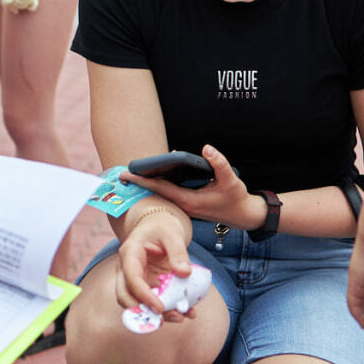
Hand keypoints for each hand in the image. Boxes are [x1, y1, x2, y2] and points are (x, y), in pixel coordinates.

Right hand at [116, 207, 192, 317]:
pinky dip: (167, 309)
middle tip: (167, 319)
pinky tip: (186, 312)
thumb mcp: (172, 233)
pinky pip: (152, 301)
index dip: (144, 296)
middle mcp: (127, 269)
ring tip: (181, 316)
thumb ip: (178, 252)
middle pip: (125, 296)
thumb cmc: (161, 226)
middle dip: (144, 311)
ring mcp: (135, 279)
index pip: (131, 278)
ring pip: (137, 302)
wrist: (156, 224)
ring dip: (156, 314)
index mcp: (130, 254)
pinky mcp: (146, 285)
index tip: (161, 308)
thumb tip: (184, 273)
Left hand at [120, 145, 256, 228]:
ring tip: (131, 172)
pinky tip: (153, 175)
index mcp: (189, 201)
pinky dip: (159, 185)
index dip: (143, 181)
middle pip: (156, 192)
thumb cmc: (236, 198)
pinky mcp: (187, 204)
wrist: (243, 215)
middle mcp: (183, 205)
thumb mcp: (231, 180)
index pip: (161, 189)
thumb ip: (220, 163)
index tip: (127, 174)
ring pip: (162, 193)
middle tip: (120, 173)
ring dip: (148, 183)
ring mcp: (184, 206)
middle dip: (139, 182)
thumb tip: (207, 148)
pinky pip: (168, 193)